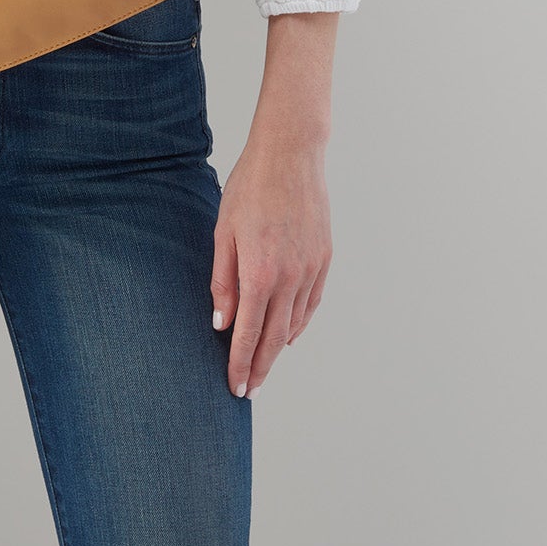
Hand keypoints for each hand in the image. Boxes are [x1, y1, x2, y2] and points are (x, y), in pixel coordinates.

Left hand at [210, 129, 331, 395]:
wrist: (291, 155)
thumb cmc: (249, 188)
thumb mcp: (223, 233)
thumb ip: (222, 281)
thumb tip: (221, 323)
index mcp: (259, 273)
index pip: (249, 334)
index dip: (240, 364)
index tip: (235, 388)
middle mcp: (290, 278)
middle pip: (275, 339)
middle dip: (260, 368)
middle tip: (248, 390)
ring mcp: (311, 270)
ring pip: (296, 324)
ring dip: (279, 349)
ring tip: (263, 366)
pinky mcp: (325, 259)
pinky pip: (312, 303)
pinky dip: (299, 324)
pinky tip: (289, 334)